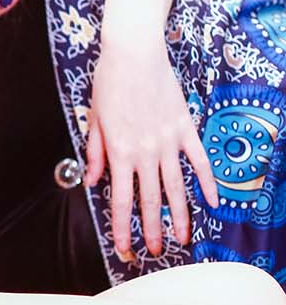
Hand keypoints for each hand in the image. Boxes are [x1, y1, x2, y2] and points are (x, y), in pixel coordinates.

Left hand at [84, 36, 217, 260]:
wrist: (133, 53)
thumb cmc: (109, 82)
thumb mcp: (94, 118)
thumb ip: (95, 153)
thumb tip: (91, 180)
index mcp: (120, 152)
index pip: (121, 200)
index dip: (123, 227)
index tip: (125, 247)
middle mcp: (145, 152)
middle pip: (150, 200)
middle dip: (152, 229)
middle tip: (157, 252)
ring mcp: (168, 141)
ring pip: (176, 187)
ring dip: (180, 215)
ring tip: (184, 238)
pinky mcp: (185, 128)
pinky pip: (199, 160)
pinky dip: (207, 182)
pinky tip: (213, 201)